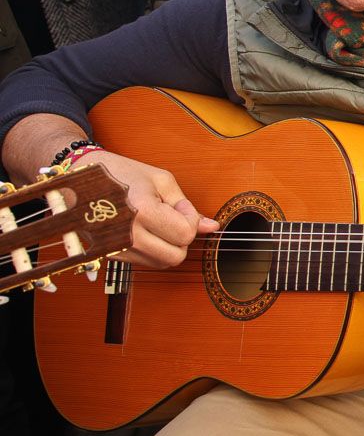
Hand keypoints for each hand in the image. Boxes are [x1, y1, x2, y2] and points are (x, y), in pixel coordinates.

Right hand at [83, 150, 219, 268]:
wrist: (79, 178)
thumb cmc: (122, 173)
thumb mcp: (161, 181)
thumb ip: (187, 206)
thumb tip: (212, 228)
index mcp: (140, 210)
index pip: (185, 234)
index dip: (189, 218)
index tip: (176, 204)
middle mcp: (125, 234)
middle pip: (175, 256)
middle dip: (181, 237)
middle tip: (170, 216)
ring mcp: (115, 248)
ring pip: (161, 262)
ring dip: (167, 244)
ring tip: (154, 220)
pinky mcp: (109, 255)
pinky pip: (145, 261)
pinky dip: (152, 248)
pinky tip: (143, 228)